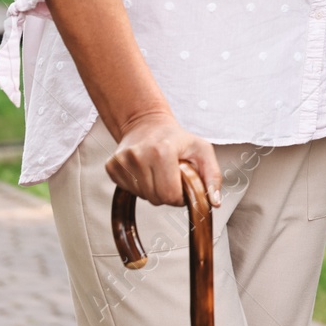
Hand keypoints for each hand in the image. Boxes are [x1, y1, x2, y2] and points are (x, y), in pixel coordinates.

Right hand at [104, 111, 223, 208]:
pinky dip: (140, 186)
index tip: (182, 184)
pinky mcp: (112, 166)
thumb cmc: (176, 138)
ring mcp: (122, 161)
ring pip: (143, 197)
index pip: (170, 195)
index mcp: (162, 151)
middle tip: (171, 176)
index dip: (180, 196)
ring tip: (158, 171)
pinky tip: (145, 171)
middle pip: (156, 199)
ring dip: (153, 190)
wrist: (146, 123)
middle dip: (167, 193)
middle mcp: (139, 155)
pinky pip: (129, 191)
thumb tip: (214, 202)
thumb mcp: (202, 150)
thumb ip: (212, 176)